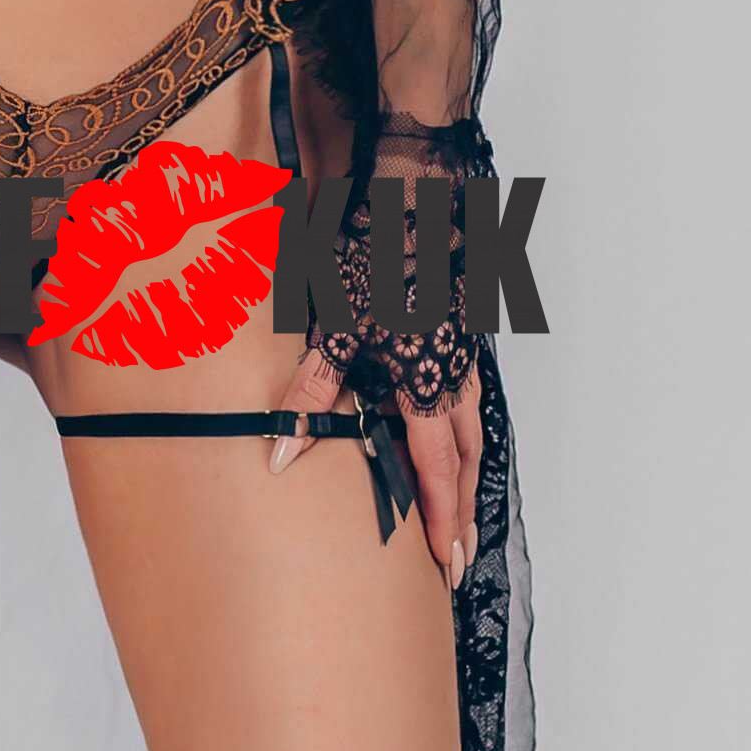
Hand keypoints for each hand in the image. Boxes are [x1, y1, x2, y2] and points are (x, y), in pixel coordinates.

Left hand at [268, 131, 490, 587]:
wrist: (416, 187)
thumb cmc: (375, 252)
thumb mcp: (335, 328)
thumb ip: (310, 398)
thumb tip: (279, 458)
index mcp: (427, 384)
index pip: (437, 472)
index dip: (441, 521)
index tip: (447, 563)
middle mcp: (455, 375)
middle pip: (465, 462)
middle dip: (460, 514)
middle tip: (459, 560)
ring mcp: (463, 351)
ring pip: (470, 428)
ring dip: (464, 476)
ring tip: (457, 511)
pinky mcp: (460, 328)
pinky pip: (465, 395)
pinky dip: (459, 430)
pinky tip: (444, 432)